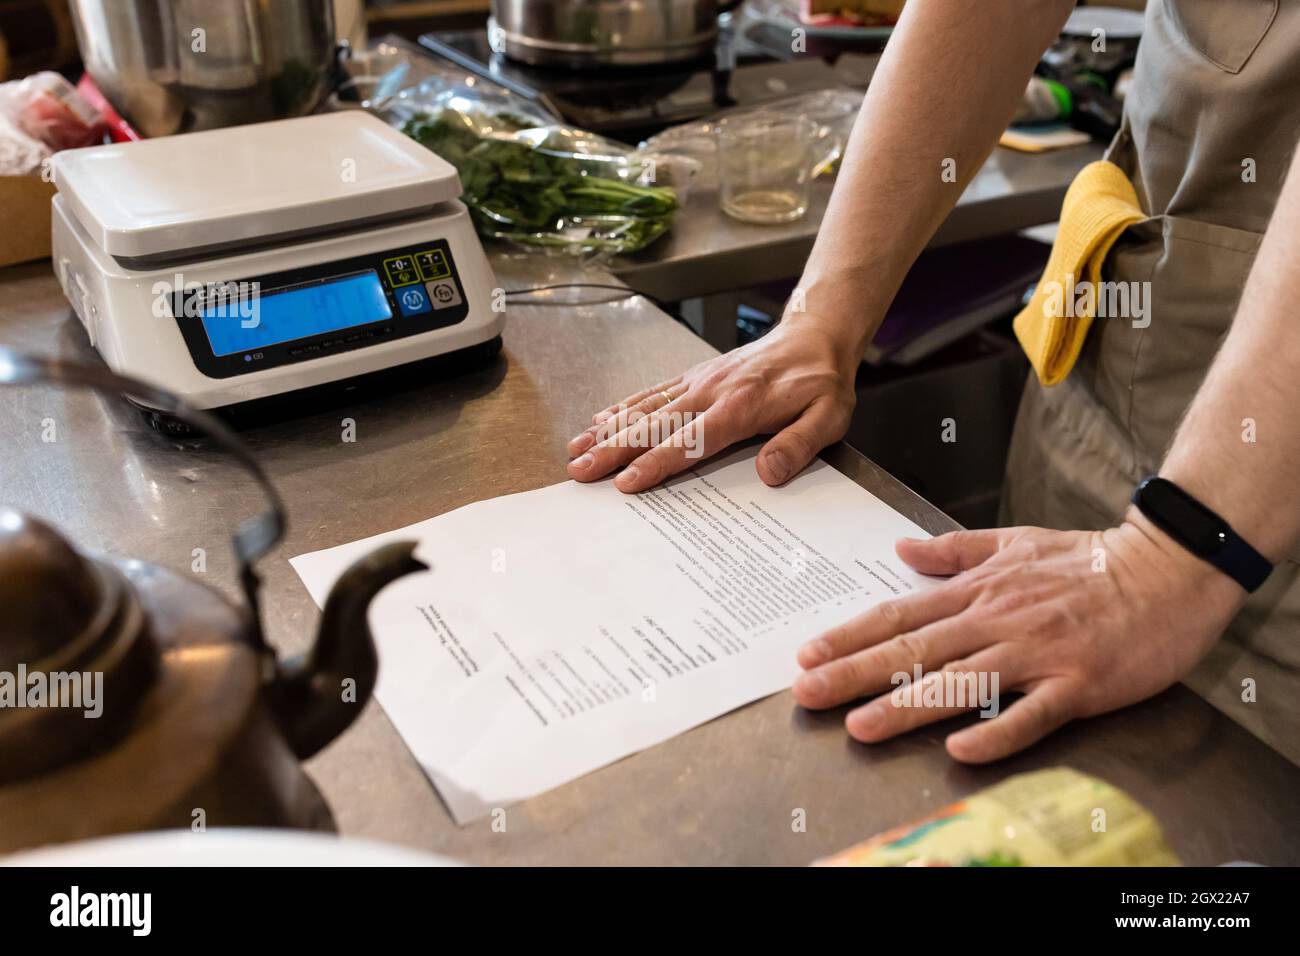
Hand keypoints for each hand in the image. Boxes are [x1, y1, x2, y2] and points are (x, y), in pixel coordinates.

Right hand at [566, 319, 858, 492]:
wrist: (814, 334)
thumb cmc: (821, 381)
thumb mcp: (829, 417)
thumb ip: (799, 445)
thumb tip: (769, 473)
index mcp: (741, 406)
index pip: (690, 441)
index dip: (656, 463)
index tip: (627, 483)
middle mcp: (711, 391)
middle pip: (653, 426)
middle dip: (613, 451)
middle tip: (580, 472)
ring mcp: (698, 381)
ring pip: (644, 408)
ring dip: (607, 431)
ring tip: (575, 452)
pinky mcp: (694, 375)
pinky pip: (652, 392)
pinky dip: (622, 406)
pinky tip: (599, 420)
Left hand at [791, 515, 1245, 761]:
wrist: (1166, 569)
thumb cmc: (1088, 559)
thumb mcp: (1013, 541)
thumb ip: (953, 550)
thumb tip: (900, 550)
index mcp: (978, 591)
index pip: (899, 614)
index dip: (850, 635)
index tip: (807, 654)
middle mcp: (996, 621)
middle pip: (915, 649)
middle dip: (855, 673)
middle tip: (807, 693)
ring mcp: (1036, 653)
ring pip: (961, 682)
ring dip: (908, 705)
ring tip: (861, 725)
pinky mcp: (1077, 684)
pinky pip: (1032, 714)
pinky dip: (997, 730)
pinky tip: (961, 750)